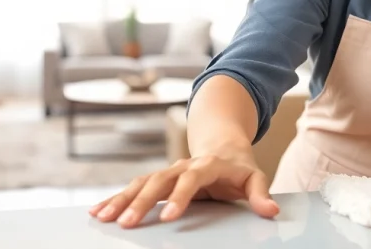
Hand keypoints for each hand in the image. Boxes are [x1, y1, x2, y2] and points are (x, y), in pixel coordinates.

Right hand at [89, 151, 278, 227]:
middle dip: (141, 203)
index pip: (191, 179)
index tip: (168, 217)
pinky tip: (98, 211)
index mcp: (206, 165)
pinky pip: (134, 188)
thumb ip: (261, 194)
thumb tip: (271, 211)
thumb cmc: (238, 168)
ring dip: (120, 200)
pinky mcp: (157, 180)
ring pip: (140, 183)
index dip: (180, 196)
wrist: (223, 146)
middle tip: (126, 224)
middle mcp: (182, 166)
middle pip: (158, 181)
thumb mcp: (254, 177)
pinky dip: (116, 198)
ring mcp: (167, 171)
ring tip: (103, 218)